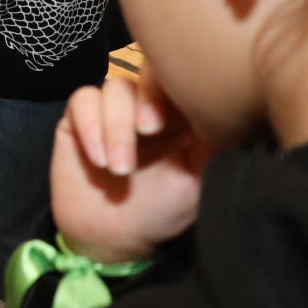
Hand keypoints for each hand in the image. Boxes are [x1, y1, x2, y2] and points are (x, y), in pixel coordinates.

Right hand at [51, 66, 212, 263]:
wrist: (114, 237)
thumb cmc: (163, 208)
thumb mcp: (199, 174)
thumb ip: (213, 136)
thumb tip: (226, 100)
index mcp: (182, 111)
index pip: (181, 75)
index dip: (173, 87)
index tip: (166, 123)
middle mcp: (148, 102)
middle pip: (147, 70)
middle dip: (145, 99)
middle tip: (147, 132)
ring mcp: (115, 108)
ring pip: (114, 87)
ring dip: (116, 127)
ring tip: (119, 169)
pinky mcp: (81, 117)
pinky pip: (82, 99)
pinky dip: (90, 126)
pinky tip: (97, 158)